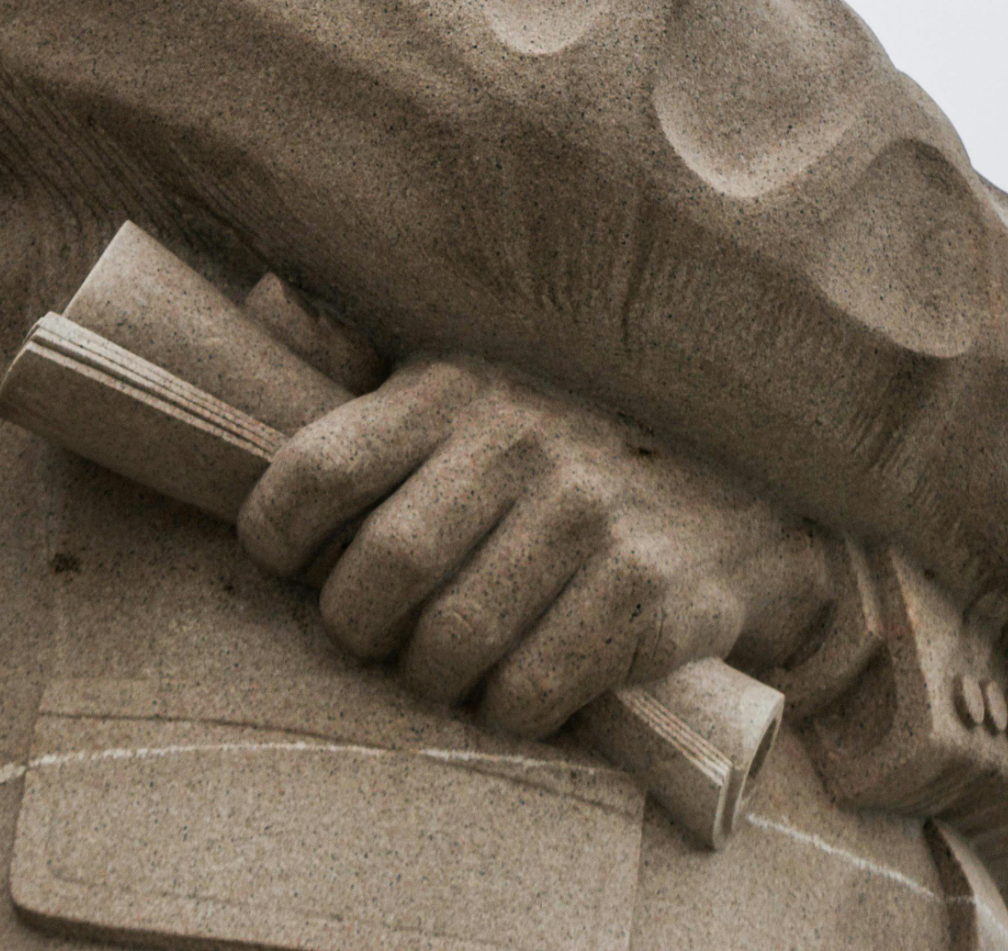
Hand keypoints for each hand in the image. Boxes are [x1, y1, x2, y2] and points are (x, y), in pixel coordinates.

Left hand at [237, 355, 828, 737]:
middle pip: (382, 568)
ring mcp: (587, 513)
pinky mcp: (647, 587)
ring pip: (453, 641)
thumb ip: (359, 351)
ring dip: (432, 676)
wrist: (744, 480)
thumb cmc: (563, 435)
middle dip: (354, 626)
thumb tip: (263, 299)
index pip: (320, 466)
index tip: (282, 561)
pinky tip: (515, 687)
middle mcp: (516, 440)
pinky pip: (535, 686)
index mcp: (449, 385)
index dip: (276, 531)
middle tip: (369, 634)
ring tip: (442, 664)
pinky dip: (508, 707)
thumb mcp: (465, 374)